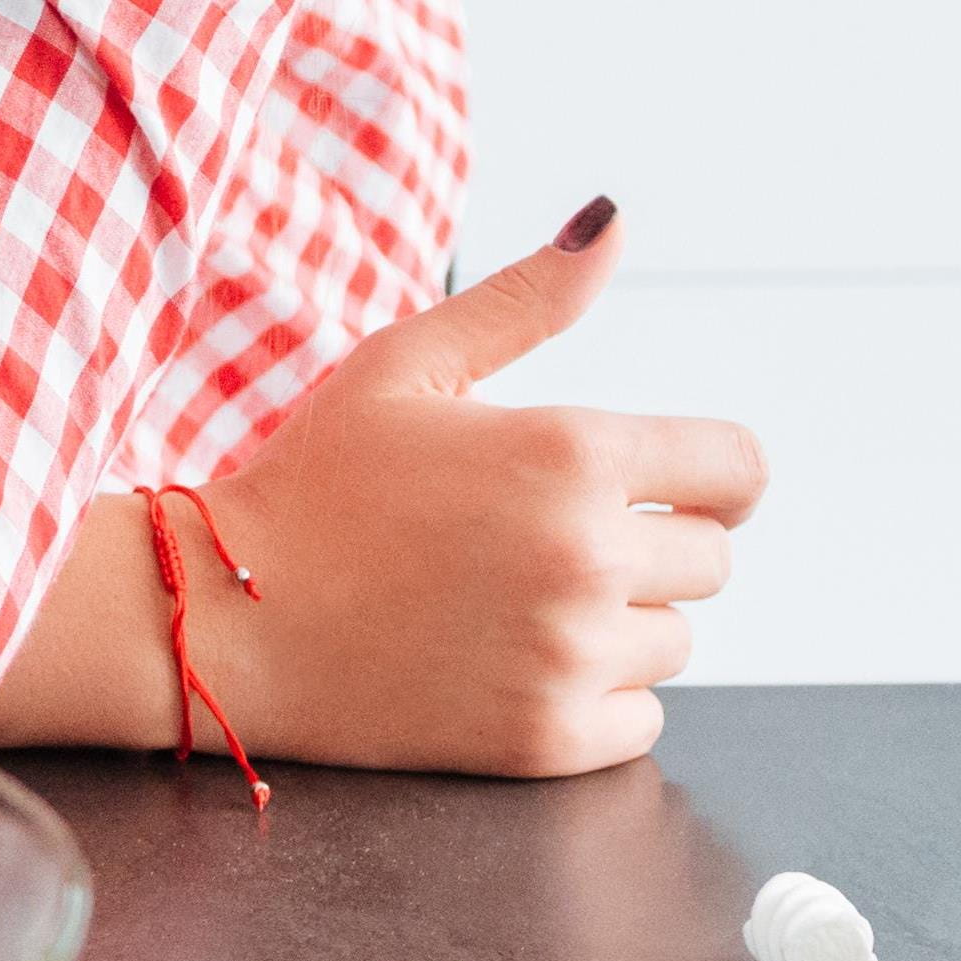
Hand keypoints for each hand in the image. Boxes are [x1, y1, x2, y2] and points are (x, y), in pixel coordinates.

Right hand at [98, 222, 764, 778]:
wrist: (223, 619)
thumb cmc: (313, 481)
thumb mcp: (409, 363)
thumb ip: (526, 297)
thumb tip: (613, 219)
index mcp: (571, 453)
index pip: (738, 467)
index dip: (712, 472)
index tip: (671, 485)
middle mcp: (586, 556)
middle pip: (712, 560)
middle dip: (651, 544)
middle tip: (551, 540)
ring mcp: (568, 656)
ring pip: (673, 641)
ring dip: (620, 623)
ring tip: (519, 602)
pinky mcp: (544, 740)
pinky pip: (640, 720)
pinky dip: (596, 699)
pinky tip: (515, 663)